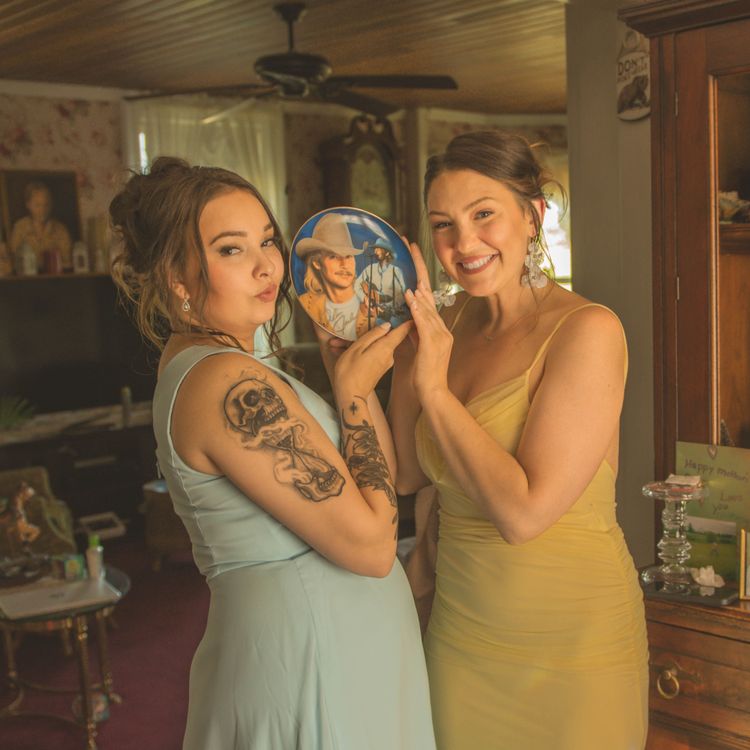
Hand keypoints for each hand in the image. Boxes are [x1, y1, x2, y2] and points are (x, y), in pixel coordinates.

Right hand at [333, 321, 413, 399]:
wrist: (350, 398)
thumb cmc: (350, 372)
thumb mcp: (358, 348)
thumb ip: (373, 335)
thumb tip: (387, 325)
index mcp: (386, 348)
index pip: (401, 330)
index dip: (406, 319)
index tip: (409, 310)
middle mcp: (389, 355)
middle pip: (386, 337)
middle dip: (370, 331)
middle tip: (356, 324)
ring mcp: (385, 363)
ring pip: (376, 346)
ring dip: (360, 343)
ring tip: (338, 343)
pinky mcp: (379, 369)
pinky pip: (373, 354)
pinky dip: (360, 351)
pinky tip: (342, 351)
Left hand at [403, 242, 452, 400]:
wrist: (432, 393)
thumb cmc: (422, 373)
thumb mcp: (416, 347)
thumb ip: (413, 330)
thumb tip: (406, 316)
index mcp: (437, 328)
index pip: (428, 296)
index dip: (420, 275)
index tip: (413, 255)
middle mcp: (442, 328)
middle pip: (430, 294)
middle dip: (420, 270)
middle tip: (412, 247)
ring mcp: (440, 336)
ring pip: (428, 307)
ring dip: (418, 289)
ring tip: (410, 271)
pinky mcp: (434, 345)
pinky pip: (425, 323)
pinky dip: (418, 309)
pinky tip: (411, 297)